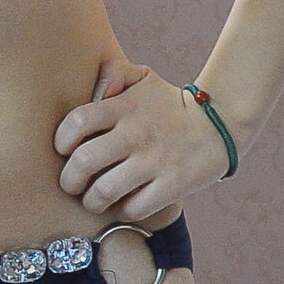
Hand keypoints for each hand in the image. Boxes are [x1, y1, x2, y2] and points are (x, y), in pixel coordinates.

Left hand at [54, 60, 232, 226]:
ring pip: (103, 192)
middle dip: (69, 181)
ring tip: (94, 200)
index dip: (62, 141)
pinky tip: (124, 204)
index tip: (65, 151)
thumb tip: (99, 86)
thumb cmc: (170, 104)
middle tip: (73, 184)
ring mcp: (154, 161)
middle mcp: (136, 134)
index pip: (76, 122)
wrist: (221, 123)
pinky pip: (133, 209)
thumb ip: (114, 72)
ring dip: (91, 201)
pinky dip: (122, 211)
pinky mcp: (172, 185)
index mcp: (124, 107)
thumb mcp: (144, 78)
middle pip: (83, 162)